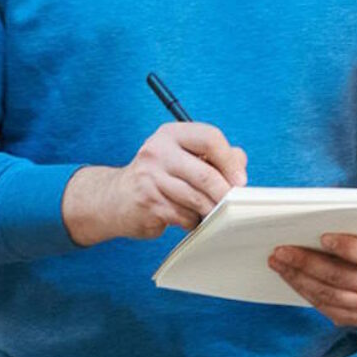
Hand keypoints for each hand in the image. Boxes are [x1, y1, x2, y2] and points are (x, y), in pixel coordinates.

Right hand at [62, 123, 246, 244]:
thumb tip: (240, 165)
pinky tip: (189, 220)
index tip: (240, 181)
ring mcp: (150, 178)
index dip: (230, 161)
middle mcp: (157, 151)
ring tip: (211, 213)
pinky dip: (193, 222)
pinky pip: (184, 216)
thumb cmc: (158, 177)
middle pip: (206, 174)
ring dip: (210, 210)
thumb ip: (213, 157)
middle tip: (232, 203)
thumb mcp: (182, 157)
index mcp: (171, 134)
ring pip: (197, 199)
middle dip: (225, 193)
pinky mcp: (148, 203)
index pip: (210, 138)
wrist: (115, 199)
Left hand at [268, 228, 356, 327]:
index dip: (346, 247)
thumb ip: (351, 226)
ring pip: (328, 295)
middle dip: (306, 263)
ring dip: (298, 278)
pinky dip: (304, 291)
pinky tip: (290, 277)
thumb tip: (312, 219)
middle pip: (340, 277)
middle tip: (282, 251)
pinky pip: (325, 307)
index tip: (323, 237)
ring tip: (278, 263)